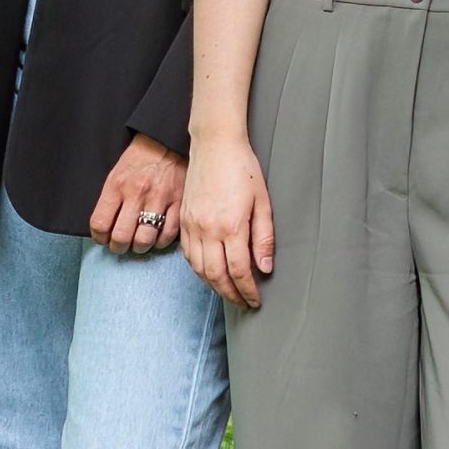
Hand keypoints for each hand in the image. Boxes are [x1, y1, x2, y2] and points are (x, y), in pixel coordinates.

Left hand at [89, 134, 187, 254]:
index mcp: (117, 185)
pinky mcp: (178, 201)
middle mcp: (136, 193)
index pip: (100, 224)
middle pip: (121, 236)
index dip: (99, 238)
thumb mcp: (116, 173)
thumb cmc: (140, 158)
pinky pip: (168, 233)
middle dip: (118, 247)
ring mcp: (159, 198)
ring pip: (145, 239)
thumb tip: (106, 228)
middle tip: (120, 245)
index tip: (104, 239)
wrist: (166, 140)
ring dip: (139, 247)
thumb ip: (111, 199)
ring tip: (139, 243)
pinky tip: (157, 238)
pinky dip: (161, 241)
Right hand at [180, 137, 275, 308]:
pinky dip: (198, 270)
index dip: (247, 290)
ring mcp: (192, 226)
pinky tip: (209, 272)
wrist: (215, 144)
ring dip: (214, 286)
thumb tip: (264, 268)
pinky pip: (188, 255)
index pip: (238, 271)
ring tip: (228, 293)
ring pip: (199, 269)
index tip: (255, 301)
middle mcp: (208, 230)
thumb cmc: (242, 168)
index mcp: (231, 226)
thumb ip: (263, 238)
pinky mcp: (184, 220)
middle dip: (231, 295)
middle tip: (243, 304)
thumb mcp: (262, 202)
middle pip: (216, 276)